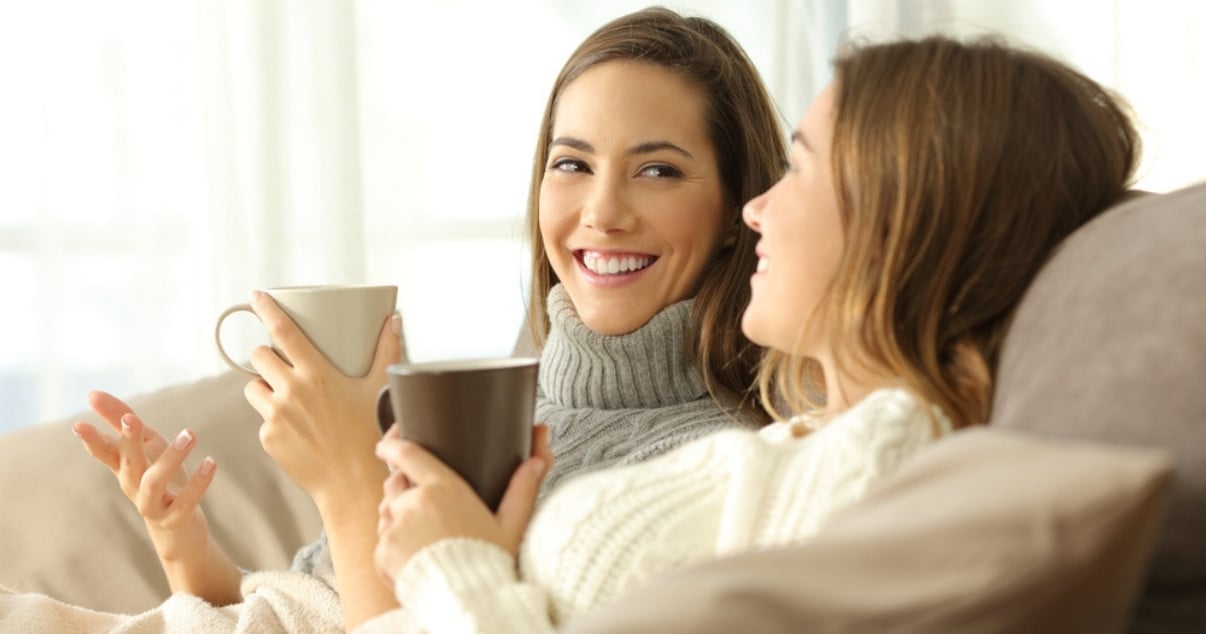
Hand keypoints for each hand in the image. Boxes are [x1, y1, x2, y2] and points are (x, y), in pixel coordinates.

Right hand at [73, 391, 216, 568]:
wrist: (179, 532)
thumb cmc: (162, 480)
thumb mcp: (147, 447)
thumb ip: (122, 420)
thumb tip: (92, 394)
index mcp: (126, 468)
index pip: (104, 452)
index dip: (91, 440)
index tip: (78, 424)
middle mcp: (134, 486)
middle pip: (127, 463)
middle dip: (127, 441)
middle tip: (131, 418)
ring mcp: (152, 504)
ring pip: (154, 482)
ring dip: (171, 457)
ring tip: (190, 434)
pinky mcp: (175, 518)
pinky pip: (185, 501)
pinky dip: (198, 482)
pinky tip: (210, 462)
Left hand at [241, 290, 401, 508]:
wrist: (352, 482)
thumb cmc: (369, 433)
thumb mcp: (378, 388)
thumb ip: (386, 350)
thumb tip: (395, 320)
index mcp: (316, 373)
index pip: (282, 330)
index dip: (265, 309)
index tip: (255, 296)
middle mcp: (290, 390)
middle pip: (258, 355)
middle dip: (266, 354)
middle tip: (282, 363)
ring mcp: (275, 415)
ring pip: (252, 386)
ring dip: (263, 385)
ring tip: (285, 396)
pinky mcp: (267, 437)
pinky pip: (261, 418)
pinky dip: (272, 417)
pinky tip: (295, 428)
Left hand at [373, 424, 552, 588]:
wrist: (468, 603)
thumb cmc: (490, 563)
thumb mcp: (512, 524)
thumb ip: (524, 486)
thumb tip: (539, 457)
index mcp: (443, 488)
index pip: (407, 454)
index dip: (393, 444)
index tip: (387, 444)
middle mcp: (413, 504)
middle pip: (395, 484)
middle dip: (404, 489)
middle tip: (424, 508)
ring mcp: (394, 529)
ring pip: (386, 513)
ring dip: (398, 518)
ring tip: (424, 538)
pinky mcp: (382, 553)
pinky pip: (382, 542)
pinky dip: (394, 547)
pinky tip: (416, 557)